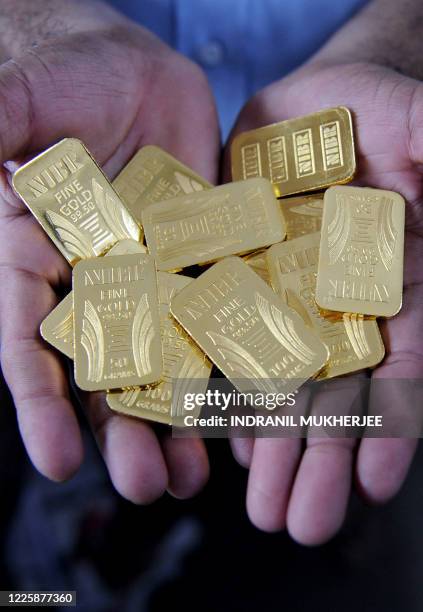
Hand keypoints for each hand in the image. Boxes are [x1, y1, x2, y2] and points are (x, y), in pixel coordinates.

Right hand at [0, 0, 219, 500]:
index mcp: (38, 261)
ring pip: (166, 356)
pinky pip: (220, 313)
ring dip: (179, 418)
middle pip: (105, 369)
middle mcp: (96, 283)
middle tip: (147, 487)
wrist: (129, 68)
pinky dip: (232, 359)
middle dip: (124, 431)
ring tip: (194, 477)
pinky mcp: (203, 258)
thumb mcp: (21, 104)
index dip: (41, 403)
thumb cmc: (63, 77)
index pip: (31, 343)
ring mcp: (153, 276)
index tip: (58, 463)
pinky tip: (248, 407)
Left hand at [224, 61, 422, 543]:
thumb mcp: (416, 123)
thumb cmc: (374, 110)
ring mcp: (286, 297)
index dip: (394, 425)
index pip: (403, 365)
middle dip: (323, 461)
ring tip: (263, 512)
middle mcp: (340, 303)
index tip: (379, 486)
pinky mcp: (236, 281)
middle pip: (337, 393)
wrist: (311, 105)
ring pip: (283, 382)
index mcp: (394, 282)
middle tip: (303, 526)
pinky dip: (230, 395)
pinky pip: (232, 345)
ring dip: (275, 449)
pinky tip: (226, 444)